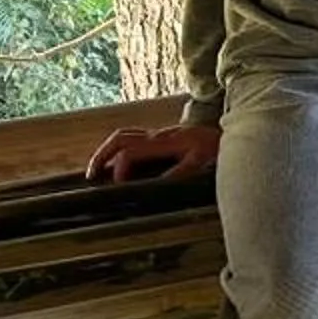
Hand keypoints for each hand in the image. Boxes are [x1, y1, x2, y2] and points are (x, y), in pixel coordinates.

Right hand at [87, 122, 222, 181]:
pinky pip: (132, 137)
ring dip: (107, 150)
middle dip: (102, 155)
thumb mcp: (201, 162)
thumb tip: (157, 184)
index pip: (130, 151)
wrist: (225, 135)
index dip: (120, 168)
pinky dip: (118, 148)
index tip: (118, 185)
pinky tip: (117, 164)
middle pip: (120, 138)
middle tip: (91, 175)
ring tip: (97, 170)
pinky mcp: (161, 136)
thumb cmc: (215, 149)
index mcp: (164, 142)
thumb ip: (180, 172)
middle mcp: (158, 135)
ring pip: (124, 135)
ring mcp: (158, 134)